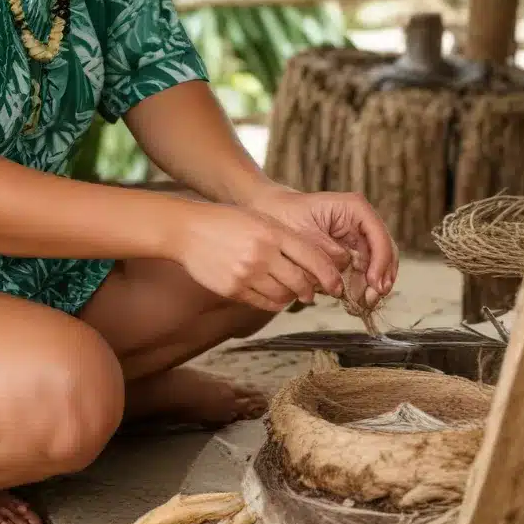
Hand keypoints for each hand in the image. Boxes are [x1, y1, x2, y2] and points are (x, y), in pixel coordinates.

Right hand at [172, 202, 344, 311]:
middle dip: (311, 290)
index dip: (330, 275)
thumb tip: (313, 265)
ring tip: (289, 291)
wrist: (186, 229)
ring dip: (291, 297)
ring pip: (284, 296)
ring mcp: (246, 273)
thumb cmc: (225, 221)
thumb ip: (284, 239)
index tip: (336, 285)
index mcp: (272, 232)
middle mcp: (262, 254)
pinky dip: (273, 302)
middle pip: (301, 282)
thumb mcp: (259, 219)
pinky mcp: (233, 289)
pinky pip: (264, 303)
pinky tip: (271, 293)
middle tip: (312, 292)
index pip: (313, 258)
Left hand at [253, 184, 398, 306]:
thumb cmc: (285, 216)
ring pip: (377, 264)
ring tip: (364, 302)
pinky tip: (357, 298)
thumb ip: (326, 252)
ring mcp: (357, 237)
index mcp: (354, 208)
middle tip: (371, 298)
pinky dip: (362, 284)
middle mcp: (360, 221)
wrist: (271, 214)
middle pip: (384, 251)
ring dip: (372, 285)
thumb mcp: (303, 233)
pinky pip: (363, 270)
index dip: (380, 261)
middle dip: (380, 276)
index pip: (378, 235)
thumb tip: (346, 269)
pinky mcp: (350, 251)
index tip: (374, 282)